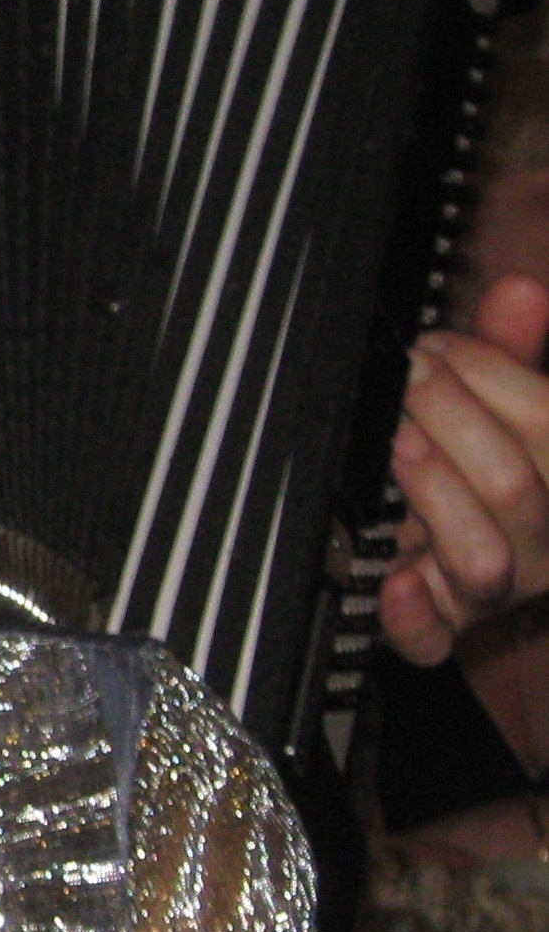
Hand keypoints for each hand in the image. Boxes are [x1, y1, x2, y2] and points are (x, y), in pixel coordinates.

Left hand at [379, 274, 548, 665]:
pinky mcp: (441, 630)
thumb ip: (507, 353)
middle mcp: (540, 540)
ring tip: (397, 446)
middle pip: (518, 488)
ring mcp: (491, 591)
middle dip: (455, 421)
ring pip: (484, 558)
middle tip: (405, 383)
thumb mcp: (496, 404)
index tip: (433, 346)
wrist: (450, 552)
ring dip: (438, 495)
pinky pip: (433, 641)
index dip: (491, 375)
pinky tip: (396, 580)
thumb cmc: (474, 461)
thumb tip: (519, 289)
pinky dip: (413, 615)